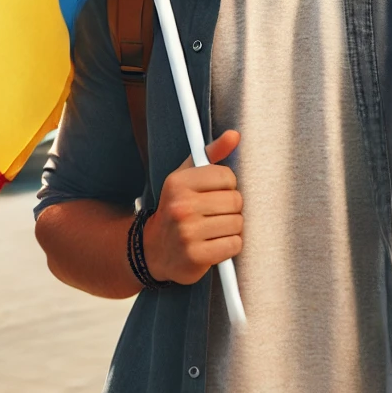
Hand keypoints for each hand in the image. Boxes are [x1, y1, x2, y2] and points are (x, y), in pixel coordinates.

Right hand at [142, 129, 242, 284]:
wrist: (154, 250)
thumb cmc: (177, 208)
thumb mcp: (187, 176)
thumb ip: (212, 153)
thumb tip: (235, 135)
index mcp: (178, 183)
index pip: (227, 177)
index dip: (227, 186)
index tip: (216, 192)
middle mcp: (181, 207)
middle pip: (235, 201)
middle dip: (232, 208)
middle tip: (216, 213)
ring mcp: (187, 233)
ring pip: (237, 224)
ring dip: (232, 228)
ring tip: (215, 228)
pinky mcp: (196, 257)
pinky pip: (234, 245)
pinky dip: (230, 246)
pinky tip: (215, 243)